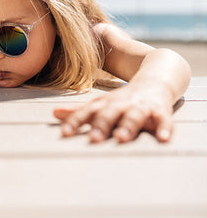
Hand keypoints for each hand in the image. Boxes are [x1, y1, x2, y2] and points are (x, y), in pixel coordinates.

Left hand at [53, 81, 173, 142]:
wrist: (155, 78)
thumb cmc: (123, 99)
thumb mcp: (101, 103)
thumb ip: (78, 112)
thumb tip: (53, 114)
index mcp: (105, 103)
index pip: (87, 112)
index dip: (75, 122)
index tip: (64, 134)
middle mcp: (121, 104)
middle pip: (109, 114)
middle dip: (101, 125)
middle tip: (92, 139)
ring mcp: (141, 107)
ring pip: (134, 116)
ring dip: (128, 127)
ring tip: (122, 139)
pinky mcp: (160, 111)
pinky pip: (163, 120)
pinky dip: (164, 129)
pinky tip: (163, 139)